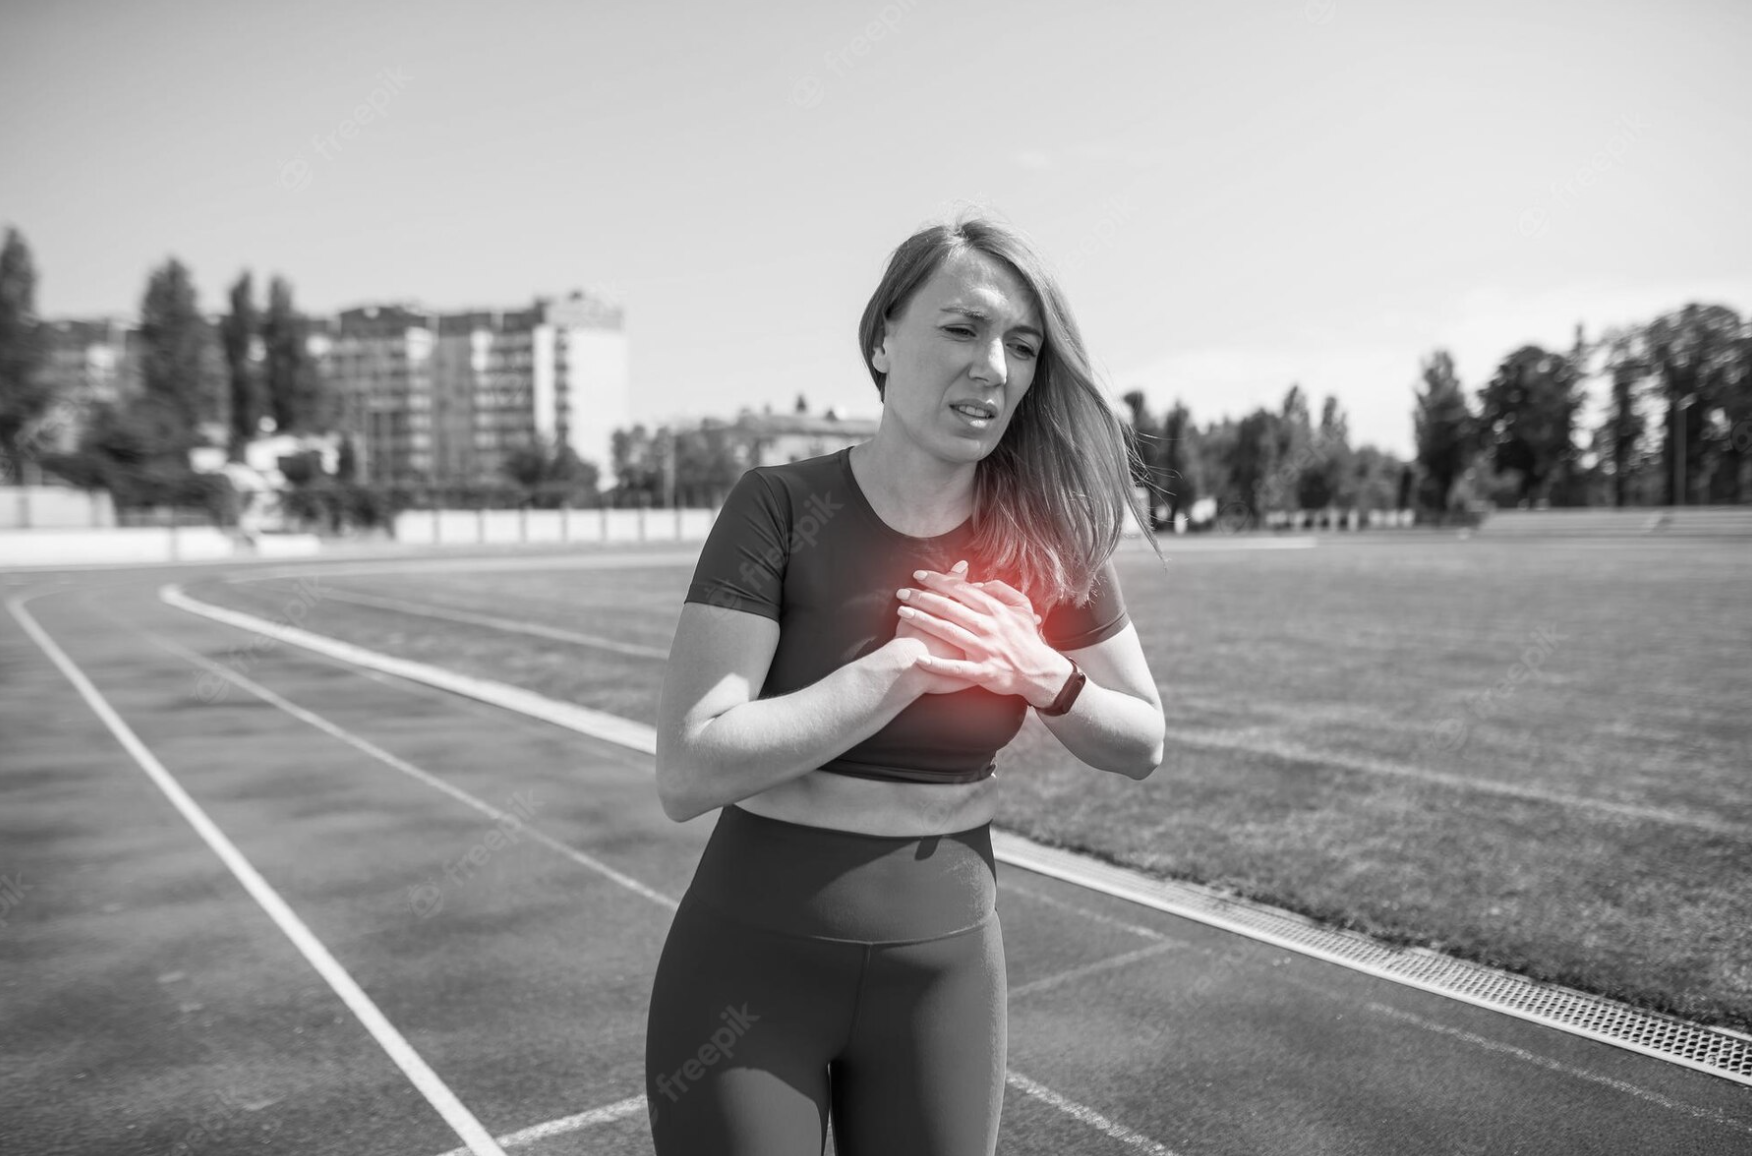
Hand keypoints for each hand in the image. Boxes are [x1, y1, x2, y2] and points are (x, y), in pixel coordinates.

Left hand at [895, 560, 1058, 702]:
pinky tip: (919, 659)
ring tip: (903, 613)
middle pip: (950, 608)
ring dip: (923, 621)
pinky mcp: (983, 672)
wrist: (1040, 672)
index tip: (919, 575)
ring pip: (949, 632)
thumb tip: (979, 582)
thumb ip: (1002, 591)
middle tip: (902, 592)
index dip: (939, 581)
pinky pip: (957, 668)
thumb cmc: (1026, 638)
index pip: (962, 590)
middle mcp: (988, 627)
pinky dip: (938, 664)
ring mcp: (985, 650)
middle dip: (923, 598)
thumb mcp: (1022, 608)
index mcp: (996, 610)